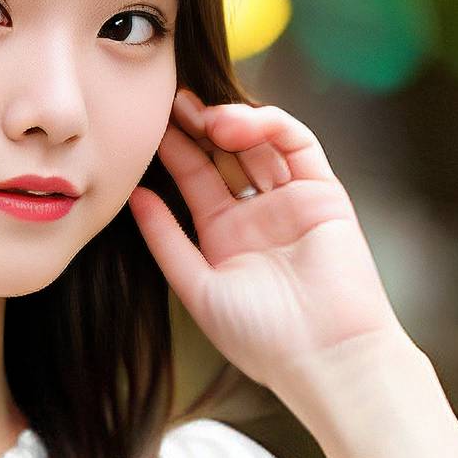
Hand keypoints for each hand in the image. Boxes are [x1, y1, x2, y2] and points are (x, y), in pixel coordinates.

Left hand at [127, 89, 412, 417]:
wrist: (324, 355)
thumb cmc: (260, 337)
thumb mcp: (197, 287)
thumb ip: (166, 240)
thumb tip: (133, 194)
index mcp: (225, 240)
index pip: (196, 181)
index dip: (174, 151)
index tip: (148, 125)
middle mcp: (258, 217)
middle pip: (227, 155)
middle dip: (199, 125)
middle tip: (171, 101)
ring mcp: (291, 202)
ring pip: (260, 143)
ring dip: (231, 121)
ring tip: (203, 116)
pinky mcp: (324, 192)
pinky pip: (298, 144)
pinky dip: (269, 124)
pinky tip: (236, 124)